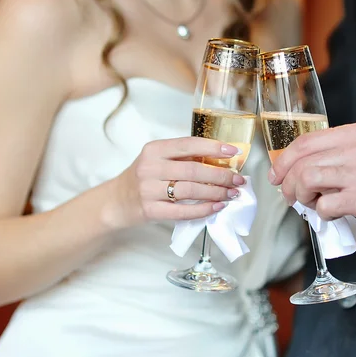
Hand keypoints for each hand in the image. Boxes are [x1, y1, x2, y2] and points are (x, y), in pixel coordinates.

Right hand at [109, 137, 245, 227]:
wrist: (116, 201)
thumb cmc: (145, 178)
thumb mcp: (158, 160)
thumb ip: (184, 158)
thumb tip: (222, 160)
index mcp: (155, 150)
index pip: (189, 144)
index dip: (214, 147)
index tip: (234, 152)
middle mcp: (150, 167)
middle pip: (194, 170)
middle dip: (221, 175)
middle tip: (238, 179)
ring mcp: (149, 190)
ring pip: (191, 190)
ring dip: (216, 193)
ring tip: (232, 193)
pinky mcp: (150, 210)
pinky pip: (183, 211)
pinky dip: (203, 210)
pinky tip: (217, 207)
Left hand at [269, 123, 355, 240]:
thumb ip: (334, 153)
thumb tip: (294, 166)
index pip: (306, 141)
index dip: (284, 160)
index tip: (276, 174)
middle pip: (303, 162)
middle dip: (287, 183)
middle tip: (289, 196)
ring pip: (308, 180)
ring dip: (301, 197)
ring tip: (310, 204)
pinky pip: (325, 205)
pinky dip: (321, 213)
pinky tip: (331, 214)